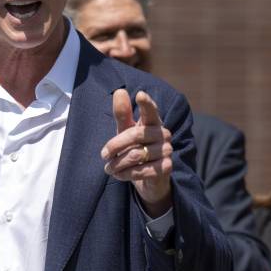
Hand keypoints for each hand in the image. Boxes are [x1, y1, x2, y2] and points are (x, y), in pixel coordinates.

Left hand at [101, 89, 172, 217]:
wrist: (149, 179)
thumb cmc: (135, 149)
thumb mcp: (126, 132)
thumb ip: (122, 114)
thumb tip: (120, 91)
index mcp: (153, 121)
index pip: (151, 110)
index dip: (146, 103)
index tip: (139, 94)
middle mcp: (163, 134)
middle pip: (134, 134)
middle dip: (114, 146)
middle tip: (103, 155)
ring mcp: (166, 150)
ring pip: (135, 155)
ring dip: (117, 164)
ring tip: (109, 168)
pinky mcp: (166, 168)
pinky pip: (140, 170)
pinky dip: (124, 174)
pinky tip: (119, 175)